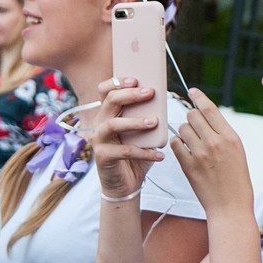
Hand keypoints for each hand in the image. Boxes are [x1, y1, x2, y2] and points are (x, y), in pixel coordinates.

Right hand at [92, 77, 164, 198]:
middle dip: (130, 95)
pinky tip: (159, 154)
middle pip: (110, 102)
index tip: (135, 79)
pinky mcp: (103, 157)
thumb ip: (148, 115)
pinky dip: (144, 152)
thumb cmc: (136, 152)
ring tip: (154, 121)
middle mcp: (100, 123)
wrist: (126, 183)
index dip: (117, 82)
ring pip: (113, 124)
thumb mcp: (143, 132)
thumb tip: (163, 99)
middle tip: (150, 92)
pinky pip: (124, 151)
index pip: (105, 90)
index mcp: (108, 113)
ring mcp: (99, 140)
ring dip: (135, 121)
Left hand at [170, 88, 253, 217]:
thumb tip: (204, 115)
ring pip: (182, 129)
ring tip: (191, 142)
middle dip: (191, 118)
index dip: (199, 97)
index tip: (192, 90)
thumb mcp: (237, 151)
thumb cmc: (236, 178)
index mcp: (231, 137)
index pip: (210, 109)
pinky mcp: (188, 166)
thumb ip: (222, 133)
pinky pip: (175, 144)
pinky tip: (184, 151)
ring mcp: (200, 154)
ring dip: (184, 132)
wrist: (230, 205)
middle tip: (194, 126)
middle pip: (193, 116)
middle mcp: (215, 142)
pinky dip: (178, 145)